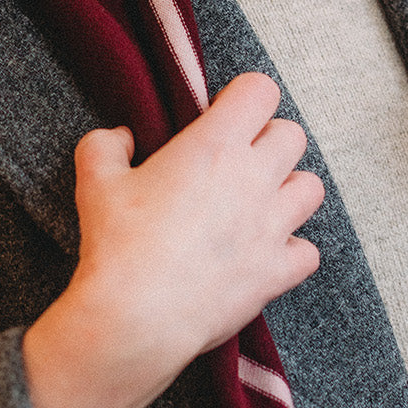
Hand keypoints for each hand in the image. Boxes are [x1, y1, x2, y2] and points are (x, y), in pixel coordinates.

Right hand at [22, 71, 323, 407]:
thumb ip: (105, 145)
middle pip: (293, 135)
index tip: (223, 115)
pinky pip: (309, 252)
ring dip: (290, 190)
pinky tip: (264, 252)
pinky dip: (292, 251)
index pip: (261, 90)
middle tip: (240, 159)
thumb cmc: (117, 245)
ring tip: (260, 202)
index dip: (244, 97)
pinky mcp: (276, 271)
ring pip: (312, 188)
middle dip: (269, 140)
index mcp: (215, 144)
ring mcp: (271, 226)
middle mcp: (253, 177)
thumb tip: (121, 137)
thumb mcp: (95, 180)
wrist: (136, 317)